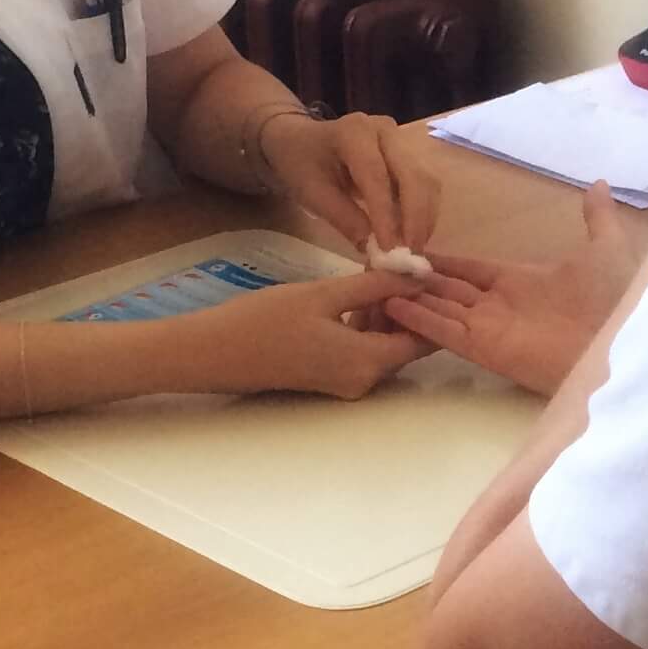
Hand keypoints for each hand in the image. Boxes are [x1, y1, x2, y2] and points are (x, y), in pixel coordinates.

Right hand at [202, 271, 434, 398]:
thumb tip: (418, 275)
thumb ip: (374, 285)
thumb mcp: (324, 293)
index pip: (424, 339)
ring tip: (377, 273)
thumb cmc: (267, 320)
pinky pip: (361, 350)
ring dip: (384, 312)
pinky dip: (364, 325)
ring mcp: (346, 383)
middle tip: (402, 265)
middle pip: (405, 343)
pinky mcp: (328, 378)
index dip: (432, 305)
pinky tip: (354, 296)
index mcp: (369, 362)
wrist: (214, 353)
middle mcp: (364, 381)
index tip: (431, 272)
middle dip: (408, 305)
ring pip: (382, 345)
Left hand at [260, 110, 441, 254]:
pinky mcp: (409, 154)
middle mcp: (385, 131)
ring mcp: (401, 140)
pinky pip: (425, 185)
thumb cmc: (301, 165)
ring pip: (426, 181)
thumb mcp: (312, 194)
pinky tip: (413, 235)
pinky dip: (423, 212)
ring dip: (424, 218)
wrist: (300, 140)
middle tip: (411, 254)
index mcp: (354, 132)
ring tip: (413, 249)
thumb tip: (373, 249)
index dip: (385, 214)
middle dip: (415, 218)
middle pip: (412, 176)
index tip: (389, 249)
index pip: (376, 176)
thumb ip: (344, 219)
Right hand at [379, 181, 638, 394]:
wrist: (622, 344)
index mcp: (523, 282)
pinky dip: (419, 319)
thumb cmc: (614, 299)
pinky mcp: (486, 351)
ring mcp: (491, 329)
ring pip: (441, 309)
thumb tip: (600, 183)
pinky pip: (445, 332)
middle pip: (450, 290)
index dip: (446, 261)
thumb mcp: (607, 249)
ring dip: (411, 297)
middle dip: (420, 279)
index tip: (415, 249)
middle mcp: (500, 306)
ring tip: (374, 282)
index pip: (472, 269)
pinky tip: (390, 304)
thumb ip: (596, 218)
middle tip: (382, 265)